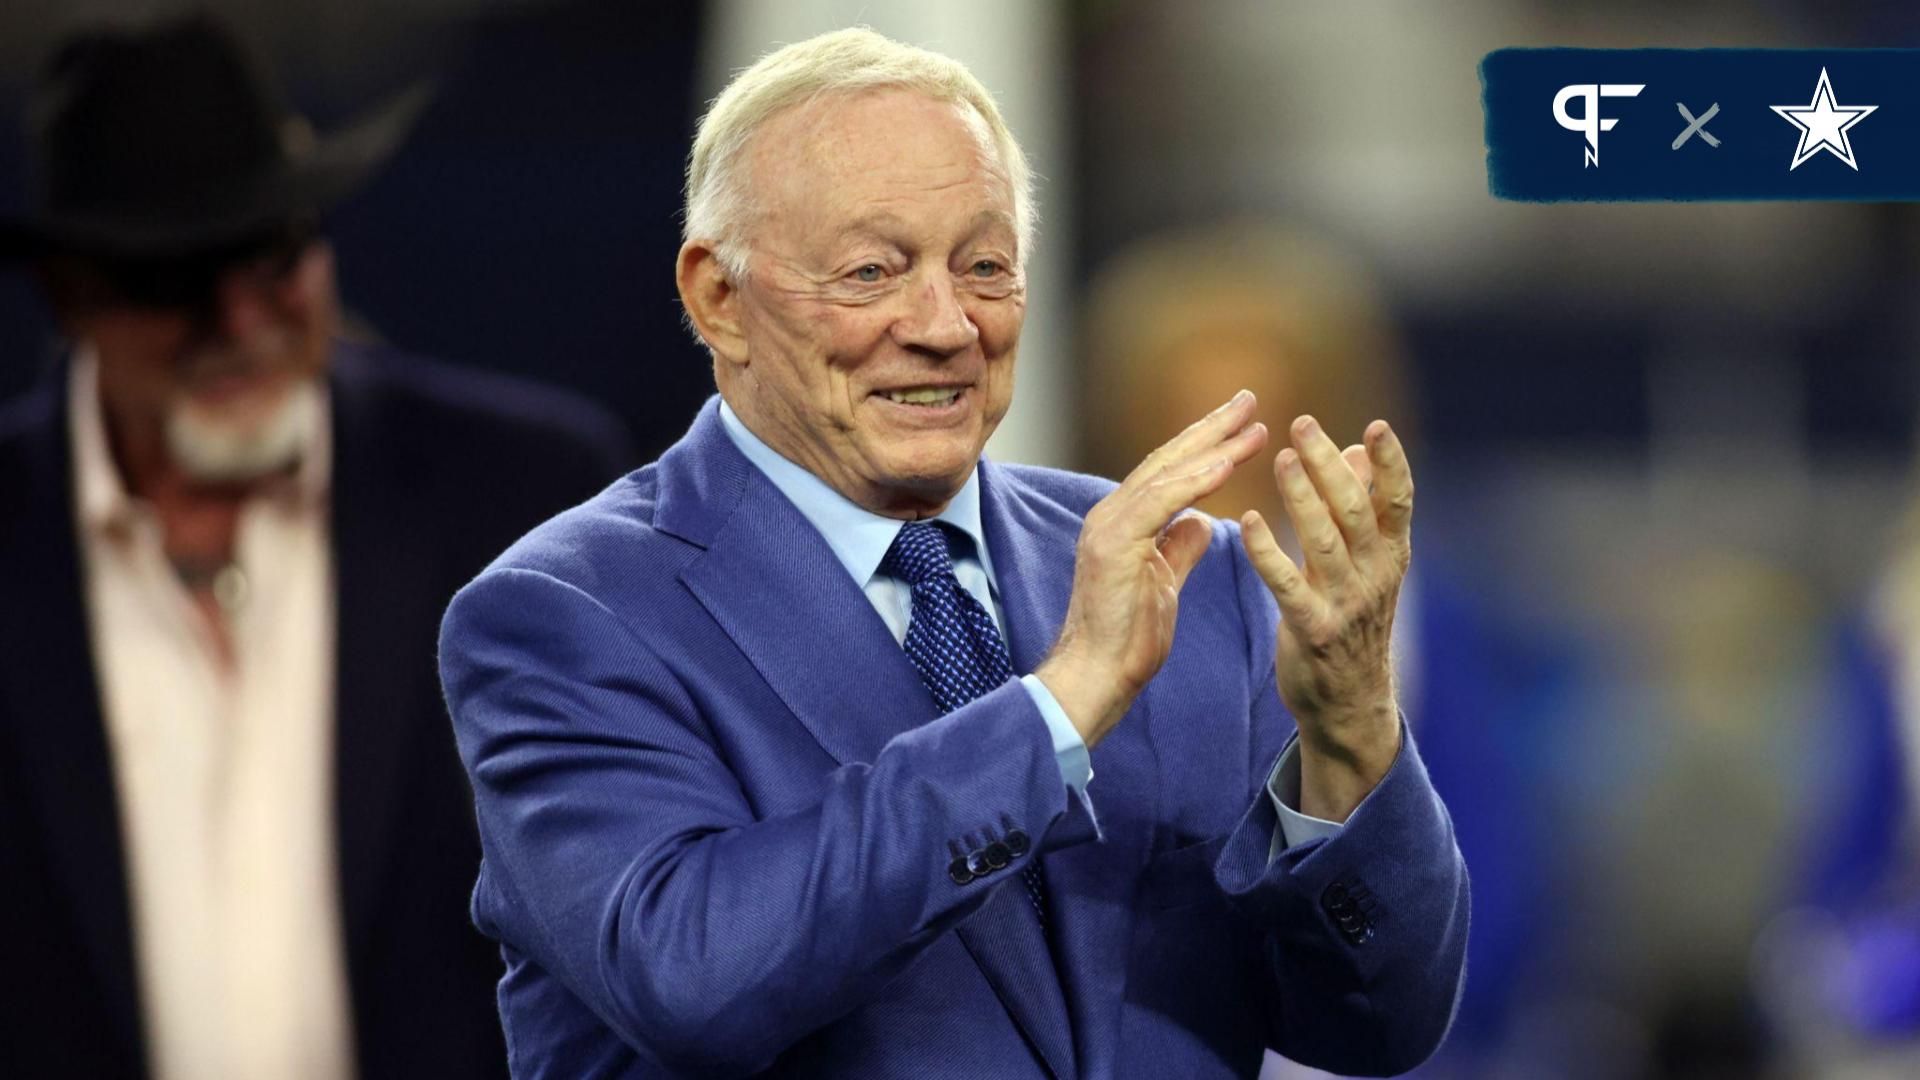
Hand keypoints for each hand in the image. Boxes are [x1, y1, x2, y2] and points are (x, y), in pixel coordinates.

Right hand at [1037, 391, 1268, 748]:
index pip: (1169, 471)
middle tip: (1249, 399)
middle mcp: (1112, 514)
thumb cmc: (1127, 639)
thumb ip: (1179, 547)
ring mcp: (1109, 526)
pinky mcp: (1114, 544)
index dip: (1206, 443)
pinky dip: (1195, 479)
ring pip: (1165, 472)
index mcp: (1124, 521)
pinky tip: (1227, 463)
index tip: (1244, 423)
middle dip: (1211, 427)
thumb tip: (1203, 522)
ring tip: (1252, 424)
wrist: (1096, 676)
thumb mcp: (1164, 583)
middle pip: (1168, 459)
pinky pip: (1160, 501)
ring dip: (1212, 445)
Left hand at [1239, 416, 1410, 820]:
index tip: (1377, 425)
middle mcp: (1376, 576)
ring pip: (1325, 542)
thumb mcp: (1368, 564)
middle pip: (1357, 511)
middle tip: (1302, 424)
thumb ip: (1362, 506)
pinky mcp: (1314, 631)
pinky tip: (1247, 521)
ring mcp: (1347, 605)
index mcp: (1392, 554)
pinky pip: (1288, 586)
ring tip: (1281, 459)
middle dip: (1330, 465)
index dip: (1390, 463)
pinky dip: (1268, 553)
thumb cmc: (1354, 620)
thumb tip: (1356, 448)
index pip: (1398, 500)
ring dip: (1303, 498)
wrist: (1350, 704)